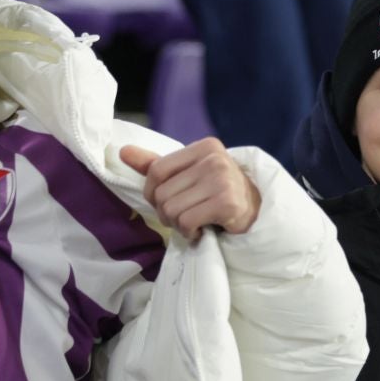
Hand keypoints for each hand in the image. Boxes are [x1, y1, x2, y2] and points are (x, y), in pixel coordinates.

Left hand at [119, 138, 260, 240]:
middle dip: (167, 213)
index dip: (152, 192)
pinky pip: (187, 222)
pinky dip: (190, 233)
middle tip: (184, 217)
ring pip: (172, 210)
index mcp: (203, 147)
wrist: (256, 212)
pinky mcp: (227, 203)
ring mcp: (222, 180)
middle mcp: (214, 159)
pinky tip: (202, 230)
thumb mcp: (189, 174)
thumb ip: (156, 164)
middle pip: (162, 193)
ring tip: (193, 223)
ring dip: (178, 225)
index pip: (156, 170)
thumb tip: (123, 151)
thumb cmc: (217, 192)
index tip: (165, 201)